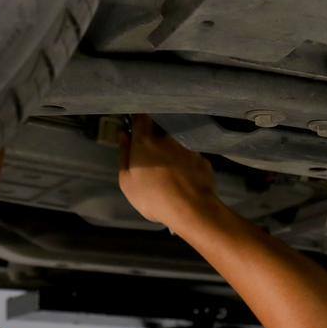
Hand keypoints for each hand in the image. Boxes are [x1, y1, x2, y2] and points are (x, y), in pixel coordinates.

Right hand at [117, 115, 217, 230]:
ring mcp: (187, 148)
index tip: (136, 126)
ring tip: (171, 177)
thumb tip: (123, 137)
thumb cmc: (153, 197)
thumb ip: (124, 155)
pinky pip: (192, 160)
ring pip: (177, 147)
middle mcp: (168, 139)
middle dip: (156, 141)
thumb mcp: (127, 182)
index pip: (140, 117)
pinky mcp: (203, 160)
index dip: (138, 119)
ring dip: (173, 156)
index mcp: (145, 141)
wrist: (190, 209)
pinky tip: (186, 182)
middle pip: (160, 132)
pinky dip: (188, 167)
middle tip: (153, 160)